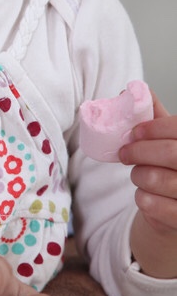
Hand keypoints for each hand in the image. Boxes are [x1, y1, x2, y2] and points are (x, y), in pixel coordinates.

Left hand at [121, 93, 176, 277]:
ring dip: (139, 175)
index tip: (133, 132)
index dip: (155, 128)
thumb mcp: (167, 139)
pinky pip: (154, 206)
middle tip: (124, 153)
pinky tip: (145, 194)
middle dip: (140, 151)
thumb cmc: (172, 166)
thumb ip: (153, 116)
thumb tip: (130, 90)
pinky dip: (142, 198)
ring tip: (138, 174)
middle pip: (172, 154)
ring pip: (158, 180)